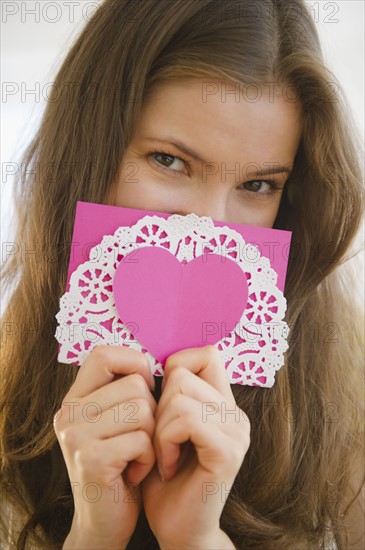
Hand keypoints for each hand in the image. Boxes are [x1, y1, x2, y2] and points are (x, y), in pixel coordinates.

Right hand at [54, 345, 156, 548]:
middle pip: (135, 385)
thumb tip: (153, 361)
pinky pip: (142, 439)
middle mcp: (68, 414)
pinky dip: (149, 458)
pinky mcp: (90, 460)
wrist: (105, 523)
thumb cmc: (122, 465)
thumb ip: (124, 391)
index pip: (103, 354)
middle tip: (140, 439)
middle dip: (152, 412)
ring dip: (152, 436)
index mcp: (75, 400)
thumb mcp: (116, 422)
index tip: (144, 389)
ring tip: (137, 455)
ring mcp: (76, 436)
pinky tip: (135, 471)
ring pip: (142, 410)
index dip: (133, 363)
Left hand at [141, 345, 249, 548]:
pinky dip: (166, 442)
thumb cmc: (166, 477)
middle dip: (158, 405)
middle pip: (183, 373)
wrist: (179, 530)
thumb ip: (171, 395)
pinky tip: (168, 466)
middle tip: (159, 440)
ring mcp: (236, 432)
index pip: (206, 353)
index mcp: (223, 403)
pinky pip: (186, 421)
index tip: (160, 400)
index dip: (176, 365)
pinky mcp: (228, 452)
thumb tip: (154, 360)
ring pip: (180, 396)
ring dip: (159, 428)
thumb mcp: (166, 427)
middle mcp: (236, 413)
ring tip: (162, 455)